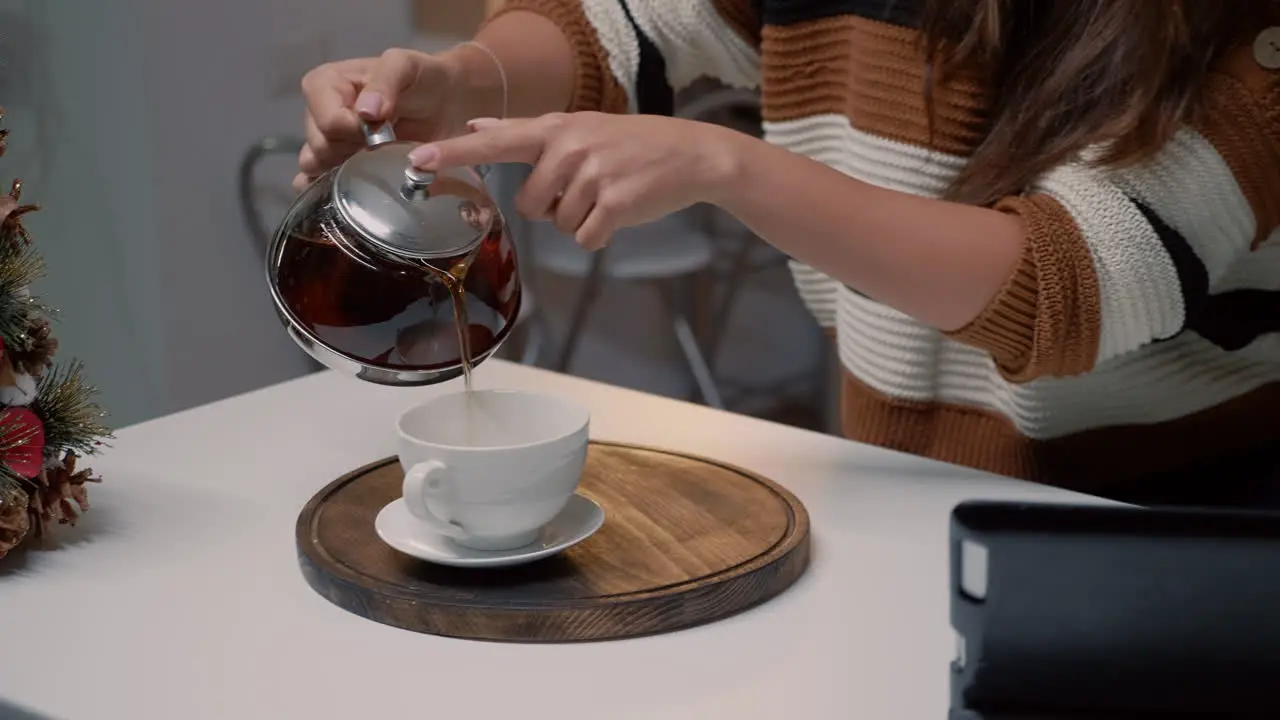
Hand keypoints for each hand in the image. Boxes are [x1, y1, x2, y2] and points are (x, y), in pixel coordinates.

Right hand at [295, 48, 472, 190]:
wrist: (442, 101)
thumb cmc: (421, 78)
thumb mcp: (405, 66)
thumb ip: (384, 82)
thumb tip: (365, 112)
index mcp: (324, 84)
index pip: (327, 122)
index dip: (354, 131)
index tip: (382, 128)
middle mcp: (317, 112)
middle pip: (320, 146)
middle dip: (352, 150)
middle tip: (383, 143)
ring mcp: (326, 140)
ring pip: (319, 165)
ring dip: (346, 169)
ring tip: (374, 157)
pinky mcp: (337, 161)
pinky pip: (317, 179)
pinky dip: (328, 185)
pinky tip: (346, 190)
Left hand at [408, 112, 739, 249]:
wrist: (690, 154)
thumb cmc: (629, 144)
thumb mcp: (576, 126)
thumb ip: (523, 131)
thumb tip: (475, 124)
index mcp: (554, 129)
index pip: (494, 142)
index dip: (454, 153)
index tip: (418, 160)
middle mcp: (568, 148)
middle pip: (528, 204)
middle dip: (552, 206)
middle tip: (584, 188)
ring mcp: (591, 175)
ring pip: (558, 224)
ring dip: (580, 220)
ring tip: (606, 195)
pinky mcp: (613, 204)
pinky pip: (585, 238)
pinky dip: (600, 235)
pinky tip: (618, 213)